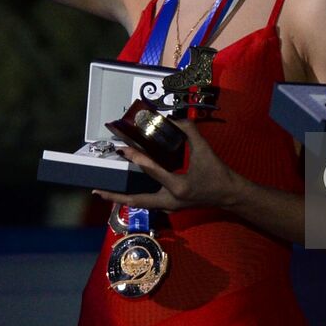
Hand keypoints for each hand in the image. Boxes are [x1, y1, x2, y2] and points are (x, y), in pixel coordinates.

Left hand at [93, 119, 243, 212]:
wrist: (229, 194)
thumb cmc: (218, 173)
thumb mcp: (205, 150)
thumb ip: (189, 132)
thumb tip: (171, 119)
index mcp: (178, 187)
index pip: (152, 171)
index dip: (137, 158)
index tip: (123, 149)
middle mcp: (169, 201)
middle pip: (136, 200)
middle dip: (115, 196)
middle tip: (97, 190)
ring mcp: (169, 206)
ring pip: (140, 204)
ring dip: (122, 198)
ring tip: (104, 192)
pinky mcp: (170, 206)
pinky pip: (147, 202)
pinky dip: (135, 197)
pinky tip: (126, 191)